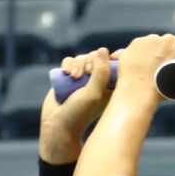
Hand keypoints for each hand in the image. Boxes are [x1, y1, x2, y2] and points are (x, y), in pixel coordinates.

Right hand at [38, 46, 113, 164]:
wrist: (57, 125)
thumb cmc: (79, 113)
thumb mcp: (94, 93)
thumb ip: (100, 72)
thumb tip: (103, 50)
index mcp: (111, 87)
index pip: (117, 65)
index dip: (113, 57)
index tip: (111, 57)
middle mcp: (98, 82)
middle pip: (97, 57)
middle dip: (89, 61)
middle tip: (83, 75)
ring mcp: (83, 79)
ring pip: (83, 57)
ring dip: (77, 63)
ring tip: (73, 76)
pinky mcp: (70, 78)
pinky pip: (71, 61)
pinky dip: (68, 64)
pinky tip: (66, 73)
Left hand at [114, 26, 174, 91]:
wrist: (136, 93)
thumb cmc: (160, 92)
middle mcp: (168, 39)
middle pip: (172, 42)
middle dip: (168, 52)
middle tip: (161, 69)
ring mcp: (150, 39)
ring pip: (155, 44)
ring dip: (153, 53)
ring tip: (147, 71)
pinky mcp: (135, 42)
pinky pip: (140, 47)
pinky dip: (139, 55)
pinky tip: (137, 69)